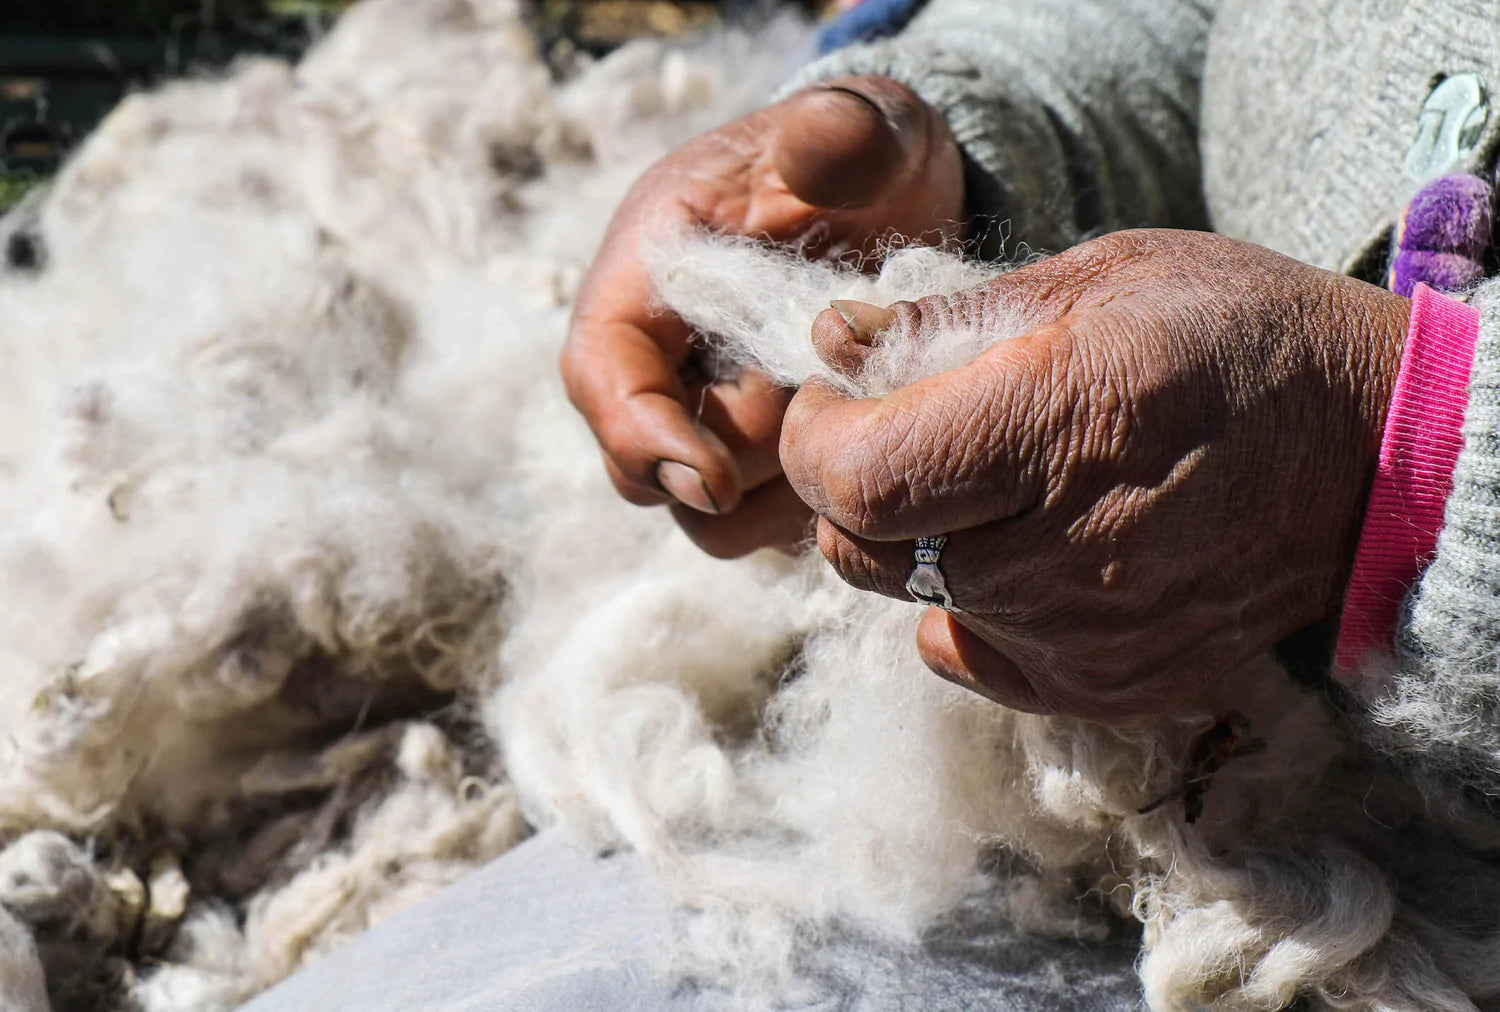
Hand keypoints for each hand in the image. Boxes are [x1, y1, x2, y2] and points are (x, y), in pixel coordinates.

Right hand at [562, 76, 963, 556]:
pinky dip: (814, 504)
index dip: (641, 438)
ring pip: (710, 513)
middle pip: (649, 466)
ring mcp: (705, 412)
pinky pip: (765, 520)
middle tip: (829, 401)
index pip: (602, 375)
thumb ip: (840, 136)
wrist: (902, 199)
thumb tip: (827, 147)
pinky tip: (871, 446)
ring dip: (784, 489)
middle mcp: (662, 355)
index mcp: (651, 272)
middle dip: (740, 459)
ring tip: (858, 416)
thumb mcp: (866, 129)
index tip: (713, 480)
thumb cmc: (869, 156)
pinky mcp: (755, 454)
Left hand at [780, 230, 1410, 719]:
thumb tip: (834, 338)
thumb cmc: (1236, 339)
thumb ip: (951, 317)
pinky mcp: (1109, 683)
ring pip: (912, 601)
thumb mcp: (1099, 279)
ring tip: (977, 483)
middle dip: (846, 490)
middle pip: (862, 553)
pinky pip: (974, 653)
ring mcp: (1087, 634)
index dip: (812, 441)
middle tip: (889, 434)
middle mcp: (1062, 550)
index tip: (831, 400)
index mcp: (1055, 426)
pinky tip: (1014, 551)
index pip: (855, 482)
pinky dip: (965, 604)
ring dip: (911, 541)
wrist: (1375, 452)